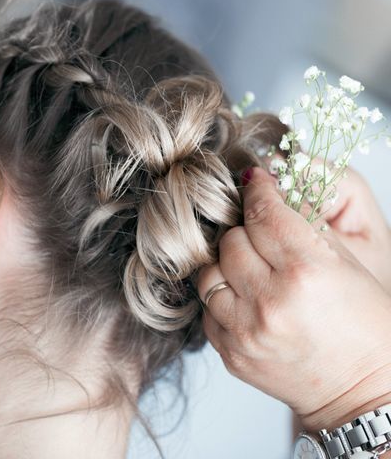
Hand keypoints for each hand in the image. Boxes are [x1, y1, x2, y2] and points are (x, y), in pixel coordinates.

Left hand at [196, 166, 390, 431]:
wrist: (361, 392)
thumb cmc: (366, 326)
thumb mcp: (350, 262)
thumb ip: (304, 221)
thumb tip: (267, 187)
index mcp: (307, 271)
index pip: (263, 212)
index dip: (259, 191)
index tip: (257, 183)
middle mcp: (270, 301)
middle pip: (231, 240)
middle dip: (246, 232)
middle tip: (263, 237)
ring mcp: (245, 331)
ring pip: (210, 273)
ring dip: (229, 266)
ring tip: (254, 272)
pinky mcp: (230, 352)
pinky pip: (208, 309)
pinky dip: (223, 299)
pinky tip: (248, 301)